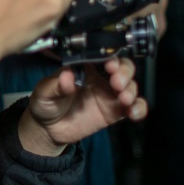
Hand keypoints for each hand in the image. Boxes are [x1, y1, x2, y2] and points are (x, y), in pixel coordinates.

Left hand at [17, 58, 146, 156]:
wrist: (48, 129)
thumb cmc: (46, 103)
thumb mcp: (44, 92)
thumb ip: (55, 85)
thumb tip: (67, 76)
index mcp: (85, 66)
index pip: (103, 55)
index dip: (110, 57)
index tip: (110, 65)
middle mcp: (101, 77)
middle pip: (123, 67)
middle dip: (124, 72)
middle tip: (117, 82)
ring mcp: (110, 94)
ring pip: (130, 85)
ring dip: (132, 89)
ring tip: (124, 98)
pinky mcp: (115, 111)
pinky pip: (133, 106)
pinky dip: (139, 108)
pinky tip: (134, 112)